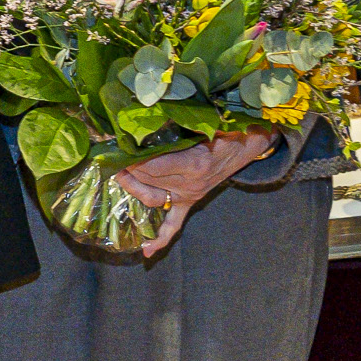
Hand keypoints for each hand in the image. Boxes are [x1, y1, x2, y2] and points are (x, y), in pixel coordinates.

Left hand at [112, 129, 280, 255]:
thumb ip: (180, 119)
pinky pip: (174, 224)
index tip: (116, 146)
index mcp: (193, 163)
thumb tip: (151, 109)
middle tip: (112, 156)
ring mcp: (189, 196)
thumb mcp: (206, 121)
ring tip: (119, 177)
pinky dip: (161, 239)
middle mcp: (189, 184)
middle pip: (148, 179)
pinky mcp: (191, 202)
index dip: (132, 157)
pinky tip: (146, 252)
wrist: (248, 144)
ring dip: (133, 189)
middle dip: (128, 168)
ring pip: (152, 197)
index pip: (153, 164)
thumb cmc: (226, 128)